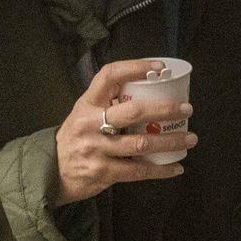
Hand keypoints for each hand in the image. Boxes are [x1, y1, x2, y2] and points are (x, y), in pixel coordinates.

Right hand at [53, 60, 196, 205]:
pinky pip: (139, 171)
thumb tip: (148, 90)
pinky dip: (161, 170)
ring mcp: (96, 149)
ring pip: (141, 143)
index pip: (110, 76)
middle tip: (187, 109)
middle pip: (134, 112)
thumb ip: (109, 104)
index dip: (136, 67)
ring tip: (190, 138)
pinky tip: (176, 167)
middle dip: (165, 110)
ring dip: (171, 141)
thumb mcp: (84, 114)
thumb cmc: (76, 139)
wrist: (51, 173)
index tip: (160, 67)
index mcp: (87, 104)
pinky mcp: (103, 172)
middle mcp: (90, 123)